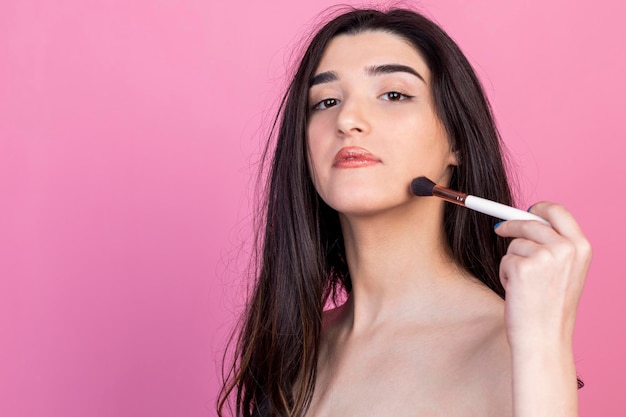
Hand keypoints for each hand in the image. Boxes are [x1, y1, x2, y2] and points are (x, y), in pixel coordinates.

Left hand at [493, 202, 591, 348]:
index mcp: (581, 248)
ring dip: (511, 259)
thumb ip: (553, 245)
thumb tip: (525, 220)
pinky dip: (505, 273)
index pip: (559, 212)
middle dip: (511, 225)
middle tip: (499, 230)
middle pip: (530, 221)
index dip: (539, 207)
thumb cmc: (550, 309)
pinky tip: (517, 292)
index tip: (525, 210)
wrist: (544, 338)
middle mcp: (566, 248)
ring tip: (524, 284)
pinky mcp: (522, 266)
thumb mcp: (564, 272)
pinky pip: (505, 259)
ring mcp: (545, 256)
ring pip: (515, 242)